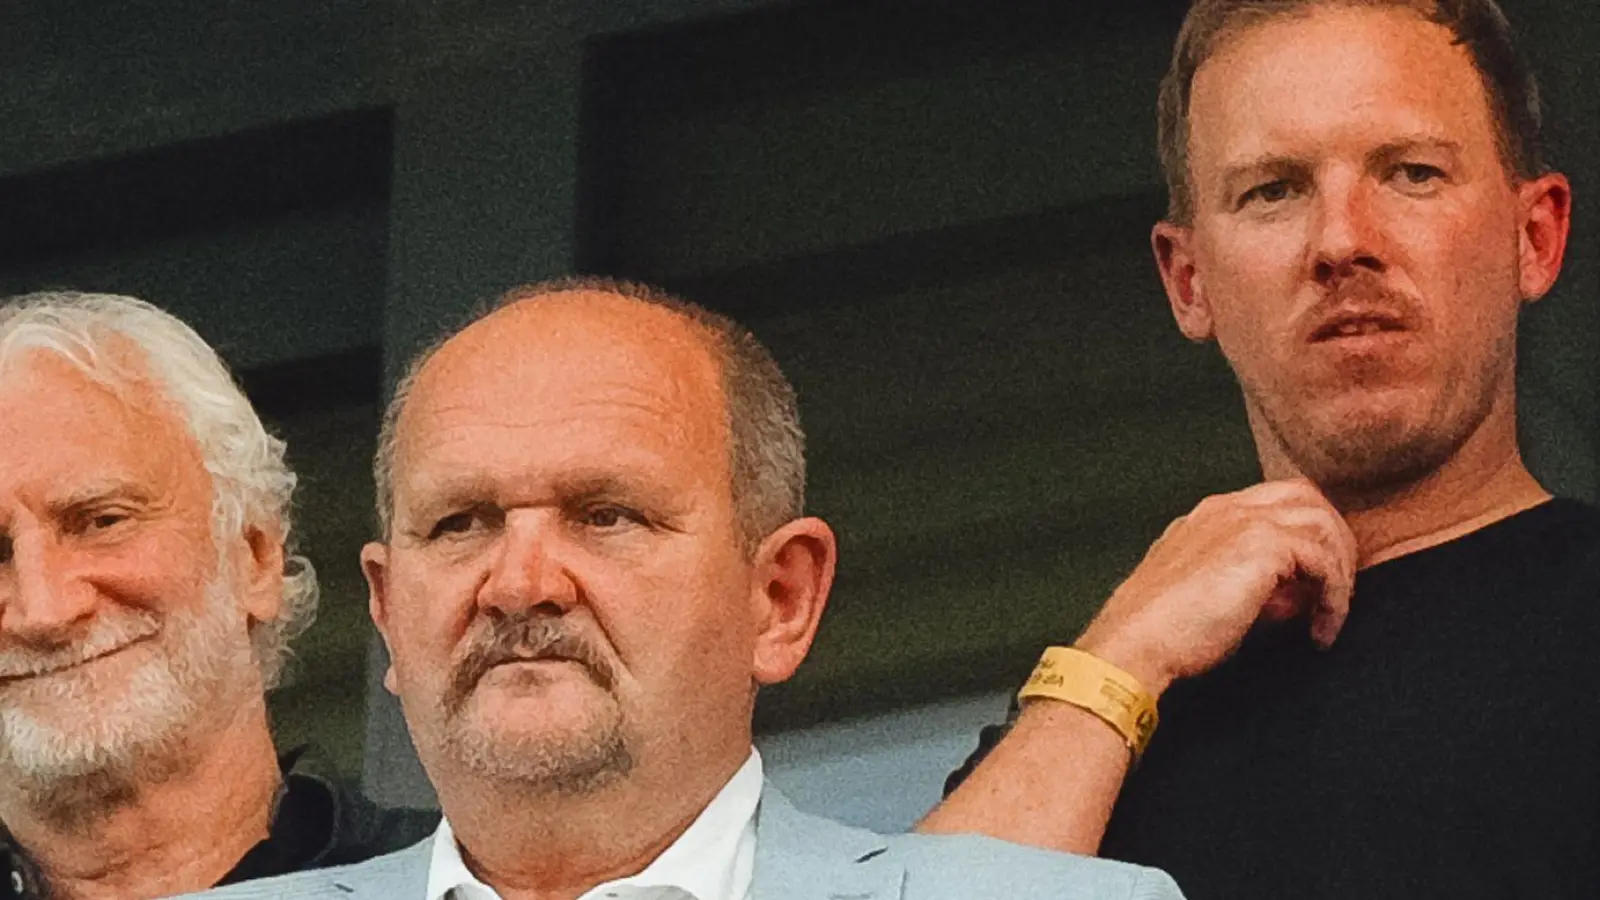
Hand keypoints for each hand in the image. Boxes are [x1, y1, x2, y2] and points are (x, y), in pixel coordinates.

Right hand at [1074, 480, 1356, 695]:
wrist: (1135, 641)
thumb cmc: (1163, 633)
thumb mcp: (1208, 596)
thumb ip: (1249, 586)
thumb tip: (1294, 599)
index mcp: (1209, 517)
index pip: (1274, 503)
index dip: (1302, 539)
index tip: (1307, 588)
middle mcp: (1227, 509)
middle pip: (1305, 497)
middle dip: (1331, 540)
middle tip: (1335, 591)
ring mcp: (1244, 521)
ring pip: (1321, 521)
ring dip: (1338, 568)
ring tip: (1331, 613)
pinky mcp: (1262, 545)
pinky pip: (1323, 560)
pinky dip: (1334, 597)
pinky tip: (1322, 629)